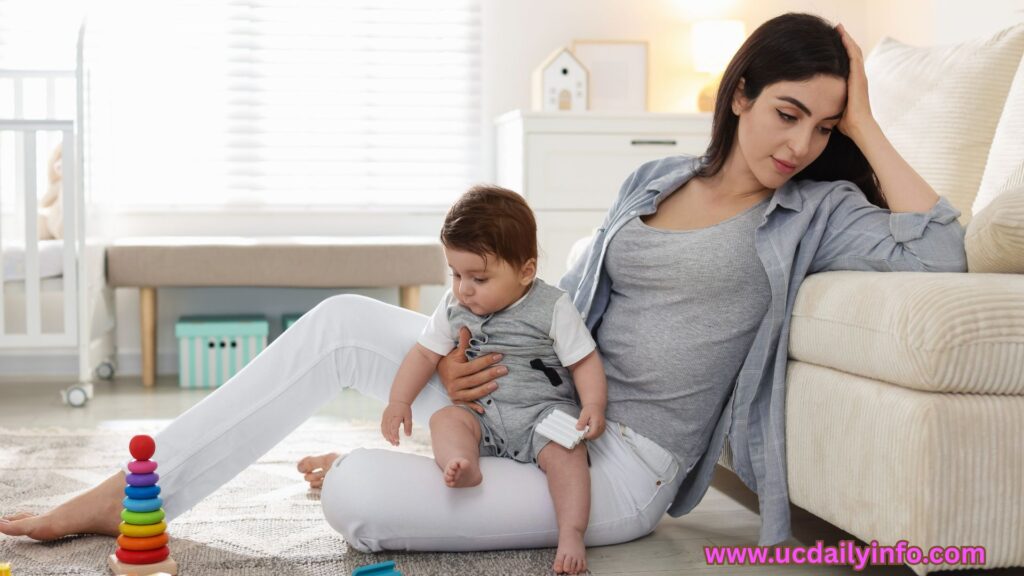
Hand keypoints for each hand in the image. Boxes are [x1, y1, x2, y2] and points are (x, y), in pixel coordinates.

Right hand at [381, 401, 411, 445]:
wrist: (398, 401)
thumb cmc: (404, 409)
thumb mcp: (409, 417)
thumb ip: (408, 426)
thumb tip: (408, 435)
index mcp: (396, 416)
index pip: (394, 427)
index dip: (395, 434)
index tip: (397, 440)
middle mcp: (389, 417)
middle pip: (388, 430)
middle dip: (392, 438)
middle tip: (396, 444)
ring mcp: (385, 418)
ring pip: (384, 430)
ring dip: (388, 437)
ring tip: (392, 443)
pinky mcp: (383, 419)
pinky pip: (383, 428)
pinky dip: (385, 434)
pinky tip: (388, 438)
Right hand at [436, 326, 506, 413]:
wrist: (438, 374)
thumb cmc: (451, 361)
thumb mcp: (455, 352)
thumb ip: (463, 342)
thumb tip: (465, 327)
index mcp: (454, 369)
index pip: (473, 365)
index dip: (486, 360)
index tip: (499, 355)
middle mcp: (453, 382)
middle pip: (475, 379)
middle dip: (490, 374)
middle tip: (504, 369)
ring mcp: (455, 393)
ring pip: (472, 393)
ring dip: (485, 389)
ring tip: (497, 384)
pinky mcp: (456, 400)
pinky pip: (466, 404)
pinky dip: (474, 407)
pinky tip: (484, 409)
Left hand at [576, 405, 605, 440]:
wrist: (596, 407)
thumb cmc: (590, 409)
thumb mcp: (584, 414)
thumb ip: (581, 422)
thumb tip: (578, 429)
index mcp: (598, 424)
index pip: (591, 435)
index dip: (584, 435)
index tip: (579, 432)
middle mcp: (602, 428)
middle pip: (593, 437)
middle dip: (586, 435)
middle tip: (581, 429)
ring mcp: (602, 429)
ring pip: (594, 437)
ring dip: (588, 435)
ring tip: (585, 427)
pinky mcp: (601, 430)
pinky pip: (595, 435)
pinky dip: (591, 434)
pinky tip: (587, 428)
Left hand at [835, 23, 876, 139]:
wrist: (858, 127)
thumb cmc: (846, 122)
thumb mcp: (835, 107)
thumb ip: (828, 101)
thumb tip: (814, 104)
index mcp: (853, 84)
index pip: (849, 63)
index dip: (843, 51)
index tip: (834, 42)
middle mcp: (859, 78)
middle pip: (853, 54)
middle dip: (845, 41)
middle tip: (837, 29)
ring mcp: (860, 77)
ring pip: (854, 52)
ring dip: (847, 39)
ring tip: (839, 28)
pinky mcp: (859, 78)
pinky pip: (854, 57)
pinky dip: (849, 45)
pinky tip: (843, 37)